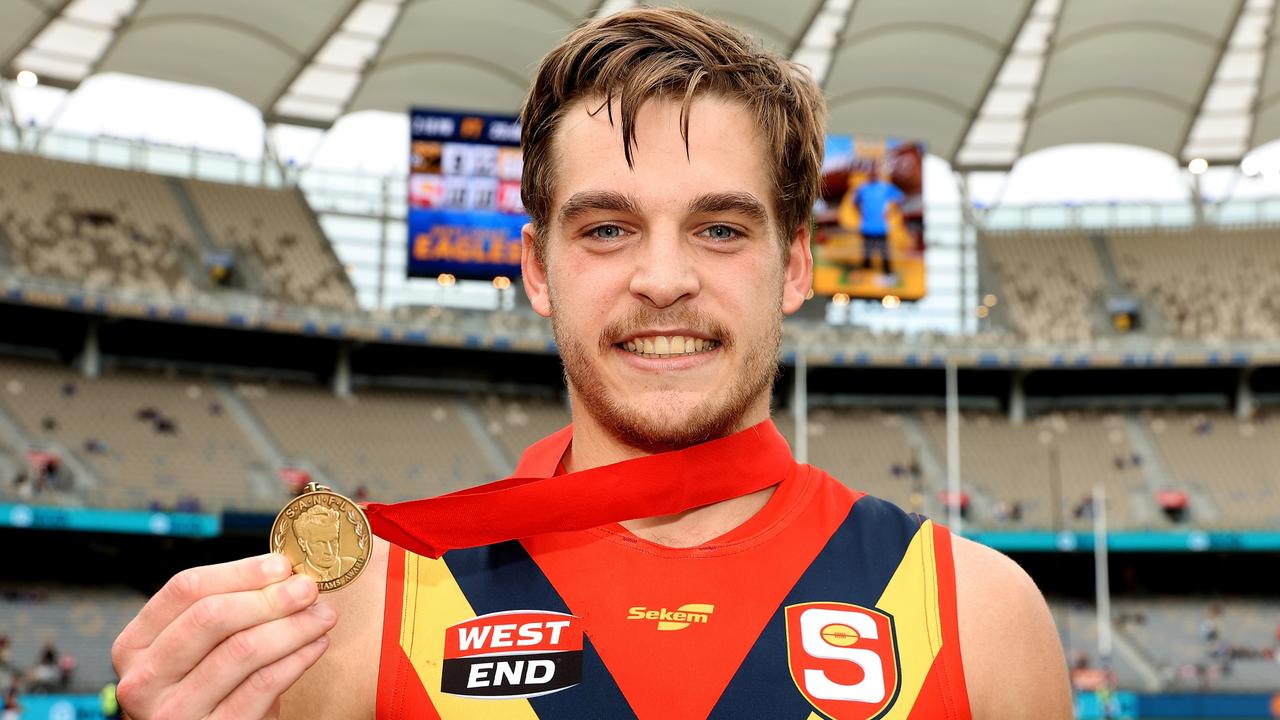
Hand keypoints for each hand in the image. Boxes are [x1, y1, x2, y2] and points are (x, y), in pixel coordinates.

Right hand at [112, 554, 337, 718]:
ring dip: (293, 626)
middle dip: (270, 597)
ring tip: (322, 616)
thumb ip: (230, 609)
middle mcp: (144, 680)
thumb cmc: (210, 689)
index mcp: (134, 645)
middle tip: (307, 589)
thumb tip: (284, 573)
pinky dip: (296, 659)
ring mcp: (174, 712)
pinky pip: (263, 685)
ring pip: (242, 649)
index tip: (281, 565)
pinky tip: (316, 646)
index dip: (239, 572)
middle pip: (212, 617)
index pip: (184, 590)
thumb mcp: (202, 650)